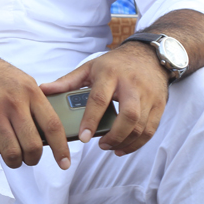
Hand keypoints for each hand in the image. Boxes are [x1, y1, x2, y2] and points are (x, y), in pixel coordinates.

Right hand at [0, 52, 70, 170]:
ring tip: (14, 158)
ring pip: (11, 153)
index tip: (64, 162)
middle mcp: (13, 103)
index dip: (61, 148)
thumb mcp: (25, 82)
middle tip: (31, 157)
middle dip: (34, 158)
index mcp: (30, 92)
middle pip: (32, 145)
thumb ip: (38, 104)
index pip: (52, 126)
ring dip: (15, 162)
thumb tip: (50, 134)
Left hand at [40, 42, 167, 155]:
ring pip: (142, 125)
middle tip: (100, 145)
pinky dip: (138, 142)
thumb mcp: (90, 67)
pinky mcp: (160, 104)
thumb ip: (67, 81)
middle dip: (114, 135)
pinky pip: (151, 129)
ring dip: (126, 142)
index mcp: (110, 74)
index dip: (90, 120)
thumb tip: (43, 90)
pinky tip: (124, 147)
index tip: (82, 137)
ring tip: (110, 147)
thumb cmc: (115, 64)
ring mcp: (148, 95)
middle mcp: (131, 85)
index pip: (99, 99)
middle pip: (128, 115)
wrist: (149, 55)